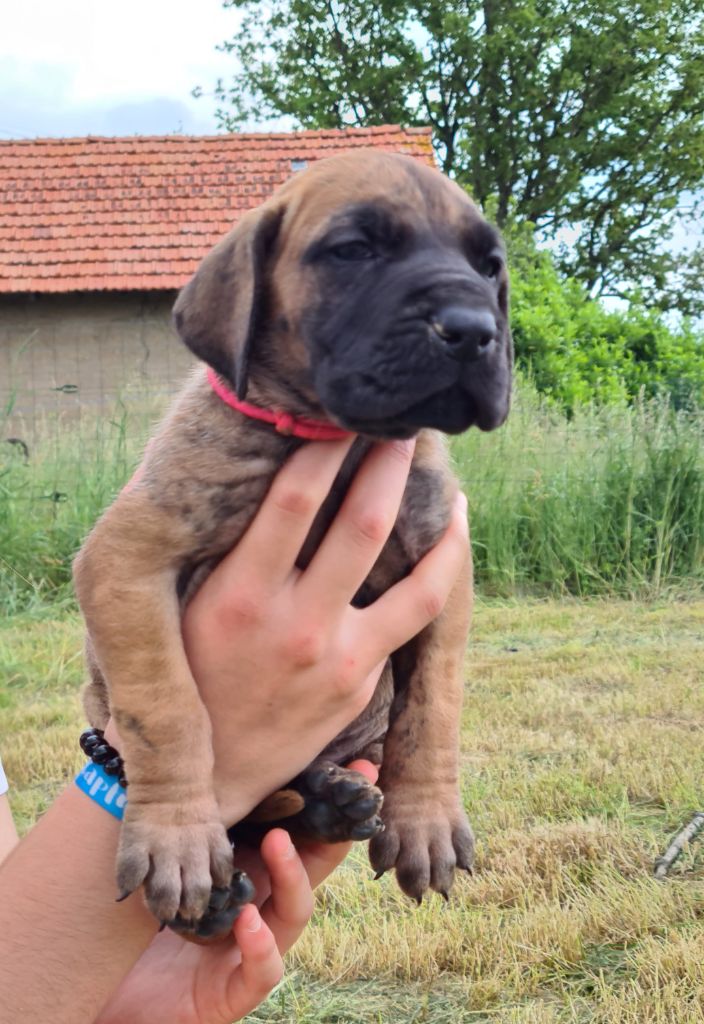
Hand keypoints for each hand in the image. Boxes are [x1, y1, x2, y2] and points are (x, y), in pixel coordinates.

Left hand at [95, 762, 376, 1023]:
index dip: (330, 802)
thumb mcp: (177, 863)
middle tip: (340, 794)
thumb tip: (184, 746)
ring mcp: (258, 950)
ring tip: (278, 842)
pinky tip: (248, 922)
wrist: (121, 994)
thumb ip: (194, 818)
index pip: (301, 833)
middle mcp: (266, 908)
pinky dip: (262, 946)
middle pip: (313, 867)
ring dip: (292, 875)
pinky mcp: (238, 990)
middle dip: (332, 831)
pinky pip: (263, 969)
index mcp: (256, 874)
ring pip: (296, 911)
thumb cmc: (149, 925)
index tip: (360, 765)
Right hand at [182, 438, 469, 824]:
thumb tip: (256, 480)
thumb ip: (226, 552)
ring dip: (441, 527)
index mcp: (240, 597)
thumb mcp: (189, 611)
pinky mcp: (362, 683)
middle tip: (405, 427)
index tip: (340, 414)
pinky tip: (450, 549)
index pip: (293, 501)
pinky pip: (413, 620)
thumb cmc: (190, 677)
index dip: (323, 449)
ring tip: (455, 492)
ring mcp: (339, 658)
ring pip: (417, 581)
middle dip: (390, 465)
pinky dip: (438, 577)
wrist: (208, 776)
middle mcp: (297, 624)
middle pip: (363, 524)